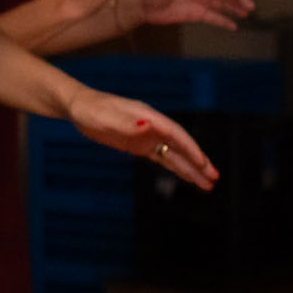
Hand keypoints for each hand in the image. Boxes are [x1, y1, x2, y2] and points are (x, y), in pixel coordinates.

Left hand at [67, 89, 217, 190]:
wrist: (78, 107)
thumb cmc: (90, 109)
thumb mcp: (104, 117)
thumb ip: (126, 123)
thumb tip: (148, 126)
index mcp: (147, 116)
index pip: (174, 134)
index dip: (190, 148)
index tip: (203, 163)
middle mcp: (152, 126)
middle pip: (180, 146)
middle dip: (197, 162)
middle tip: (214, 178)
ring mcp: (147, 136)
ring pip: (173, 154)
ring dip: (190, 168)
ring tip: (207, 184)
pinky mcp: (139, 145)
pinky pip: (162, 158)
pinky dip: (175, 167)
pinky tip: (187, 177)